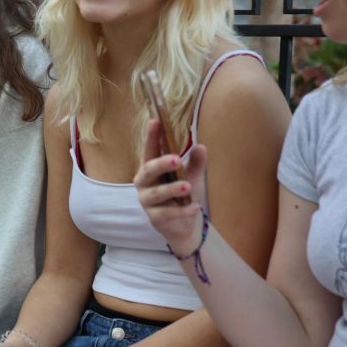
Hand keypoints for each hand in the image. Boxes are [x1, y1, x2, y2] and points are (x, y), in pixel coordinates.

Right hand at [134, 121, 207, 253]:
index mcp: (151, 169)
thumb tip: (201, 147)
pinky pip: (167, 213)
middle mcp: (145, 183)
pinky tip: (194, 208)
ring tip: (188, 187)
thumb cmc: (182, 196)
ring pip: (157, 193)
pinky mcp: (154, 218)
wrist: (182, 225)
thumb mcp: (192, 177)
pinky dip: (181, 211)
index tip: (156, 121)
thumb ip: (196, 163)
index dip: (151, 136)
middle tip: (177, 159)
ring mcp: (147, 201)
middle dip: (161, 164)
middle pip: (148, 170)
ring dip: (172, 189)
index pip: (150, 150)